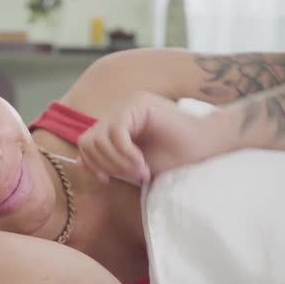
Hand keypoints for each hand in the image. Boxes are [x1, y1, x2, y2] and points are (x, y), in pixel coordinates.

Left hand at [77, 92, 227, 184]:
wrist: (206, 147)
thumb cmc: (173, 158)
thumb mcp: (130, 165)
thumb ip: (107, 161)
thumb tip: (78, 161)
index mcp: (114, 122)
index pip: (85, 143)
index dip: (91, 164)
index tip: (108, 180)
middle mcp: (117, 110)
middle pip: (87, 141)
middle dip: (106, 166)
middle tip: (131, 177)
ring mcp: (127, 103)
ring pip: (99, 138)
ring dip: (117, 163)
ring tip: (140, 172)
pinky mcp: (137, 103)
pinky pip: (116, 133)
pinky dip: (126, 154)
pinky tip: (142, 165)